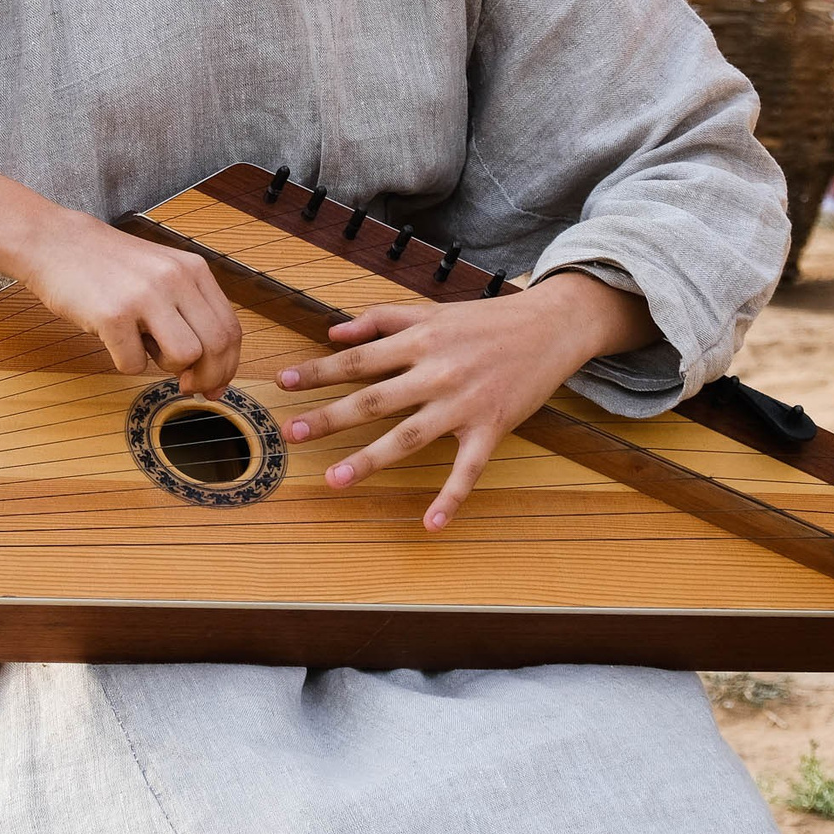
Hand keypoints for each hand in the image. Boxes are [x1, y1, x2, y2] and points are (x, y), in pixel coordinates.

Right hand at [4, 209, 242, 396]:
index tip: (215, 386)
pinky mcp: (112, 314)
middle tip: (188, 387)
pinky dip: (126, 363)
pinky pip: (134, 364)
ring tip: (144, 348)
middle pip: (215, 346)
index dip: (227, 366)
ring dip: (166, 368)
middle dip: (206, 378)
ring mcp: (144, 295)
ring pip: (184, 357)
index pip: (230, 328)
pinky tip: (114, 341)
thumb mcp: (162, 272)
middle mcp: (175, 279)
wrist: (56, 242)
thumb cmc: (109, 266)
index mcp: (193, 269)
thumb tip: (211, 368)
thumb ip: (189, 309)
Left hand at [276, 272, 657, 530]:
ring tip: (336, 479)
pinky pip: (467, 468)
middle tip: (293, 433)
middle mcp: (436, 371)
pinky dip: (450, 497)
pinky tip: (431, 523)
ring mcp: (464, 403)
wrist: (549, 326)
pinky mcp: (492, 427)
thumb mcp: (431, 310)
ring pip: (410, 435)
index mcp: (419, 340)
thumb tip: (333, 331)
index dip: (319, 370)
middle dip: (330, 417)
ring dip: (371, 459)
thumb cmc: (486, 320)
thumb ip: (380, 319)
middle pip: (374, 399)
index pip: (358, 358)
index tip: (284, 382)